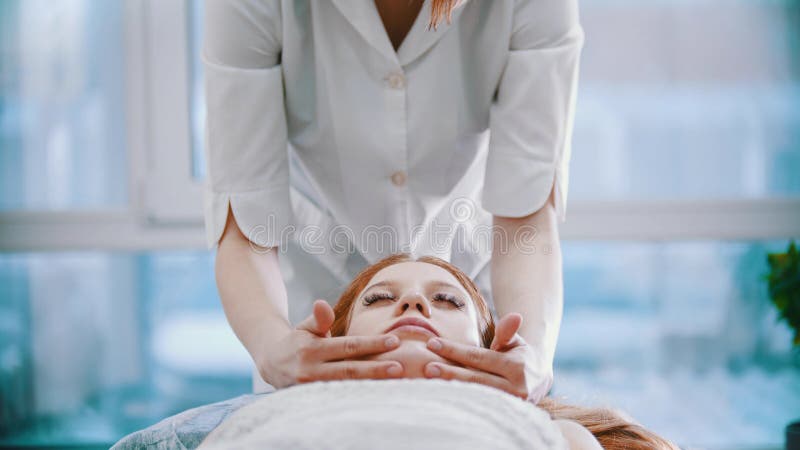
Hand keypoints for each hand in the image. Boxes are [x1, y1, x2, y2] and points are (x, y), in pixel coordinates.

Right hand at [257, 300, 405, 387]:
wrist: (272, 366)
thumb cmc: (297, 342)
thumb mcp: (304, 328)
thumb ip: (318, 319)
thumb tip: (323, 304)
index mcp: (311, 350)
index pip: (348, 346)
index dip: (372, 344)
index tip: (395, 341)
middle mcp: (311, 372)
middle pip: (350, 371)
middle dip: (376, 369)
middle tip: (401, 367)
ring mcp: (312, 391)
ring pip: (347, 388)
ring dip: (372, 386)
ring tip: (396, 384)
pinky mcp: (313, 403)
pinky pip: (341, 400)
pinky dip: (361, 398)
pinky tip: (379, 396)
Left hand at [422, 312, 552, 401]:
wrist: (538, 384)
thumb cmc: (520, 357)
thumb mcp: (517, 342)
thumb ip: (508, 332)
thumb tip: (513, 316)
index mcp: (516, 367)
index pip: (479, 357)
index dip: (455, 350)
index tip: (432, 343)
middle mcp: (515, 388)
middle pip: (475, 379)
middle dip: (449, 373)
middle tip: (427, 368)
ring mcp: (509, 406)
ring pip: (475, 396)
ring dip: (451, 390)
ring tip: (428, 384)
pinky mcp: (503, 416)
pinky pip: (477, 408)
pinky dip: (459, 401)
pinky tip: (441, 396)